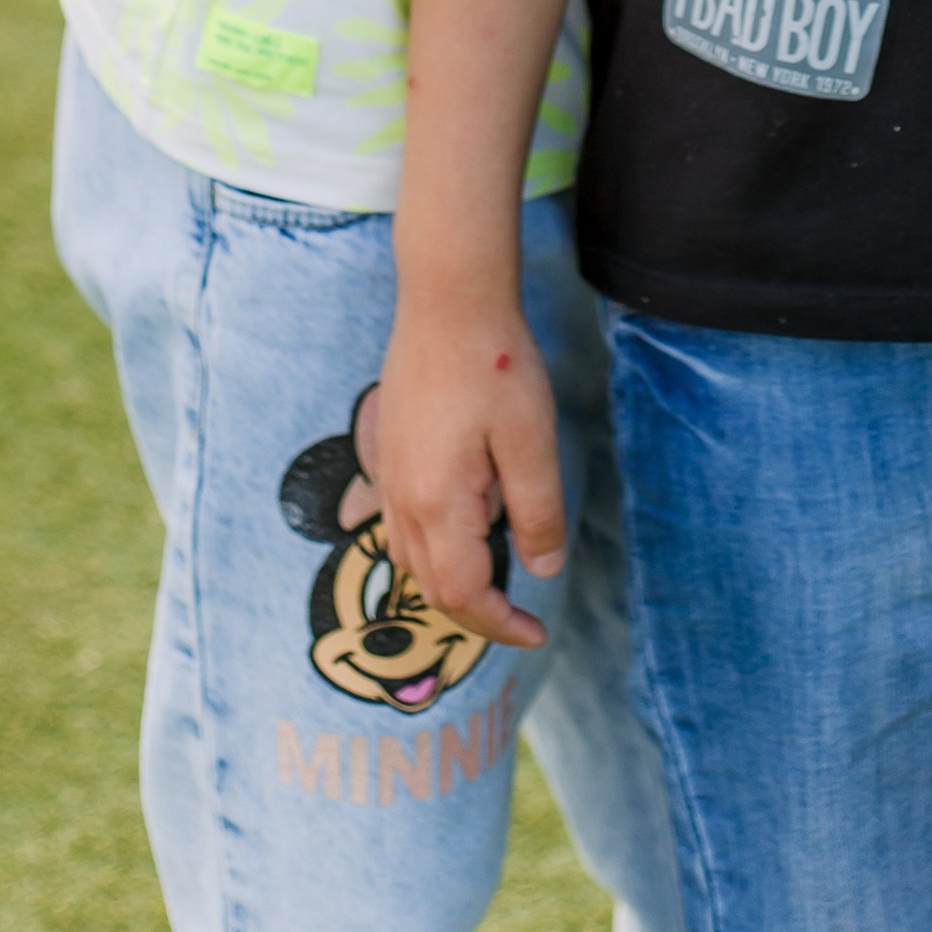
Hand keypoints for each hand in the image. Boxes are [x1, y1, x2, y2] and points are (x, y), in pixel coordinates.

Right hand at [364, 291, 567, 653]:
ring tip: (496, 577)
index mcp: (437, 503)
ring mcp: (389, 476)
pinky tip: (464, 525)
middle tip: (522, 618)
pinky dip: (431, 550)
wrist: (447, 301)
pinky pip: (401, 527)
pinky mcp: (389, 454)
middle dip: (476, 614)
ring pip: (411, 560)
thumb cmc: (495, 364)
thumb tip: (543, 570)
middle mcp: (402, 499)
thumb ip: (537, 512)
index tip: (536, 631)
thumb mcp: (532, 440)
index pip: (462, 594)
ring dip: (451, 584)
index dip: (499, 625)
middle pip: (431, 587)